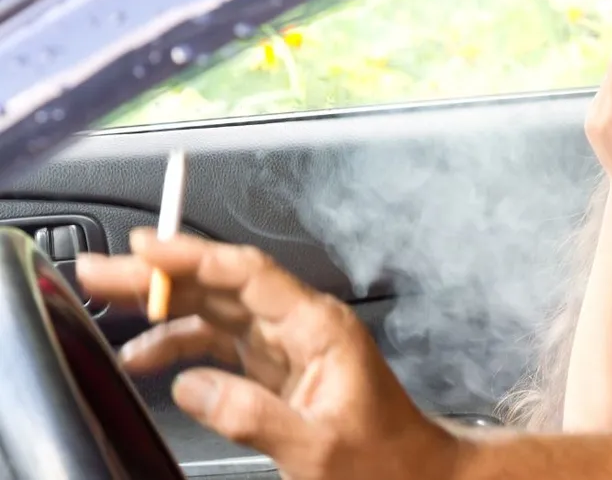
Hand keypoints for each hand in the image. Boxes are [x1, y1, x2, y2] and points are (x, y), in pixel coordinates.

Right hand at [76, 229, 462, 479]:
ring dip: (164, 308)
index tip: (144, 248)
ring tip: (108, 308)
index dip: (193, 256)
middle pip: (222, 286)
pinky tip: (148, 356)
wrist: (415, 475)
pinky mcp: (278, 369)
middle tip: (102, 271)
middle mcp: (301, 326)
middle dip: (161, 275)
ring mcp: (288, 345)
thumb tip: (192, 387)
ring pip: (217, 311)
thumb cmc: (384, 459)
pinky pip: (223, 344)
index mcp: (319, 327)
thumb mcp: (318, 447)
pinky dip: (183, 346)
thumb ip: (253, 415)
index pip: (248, 275)